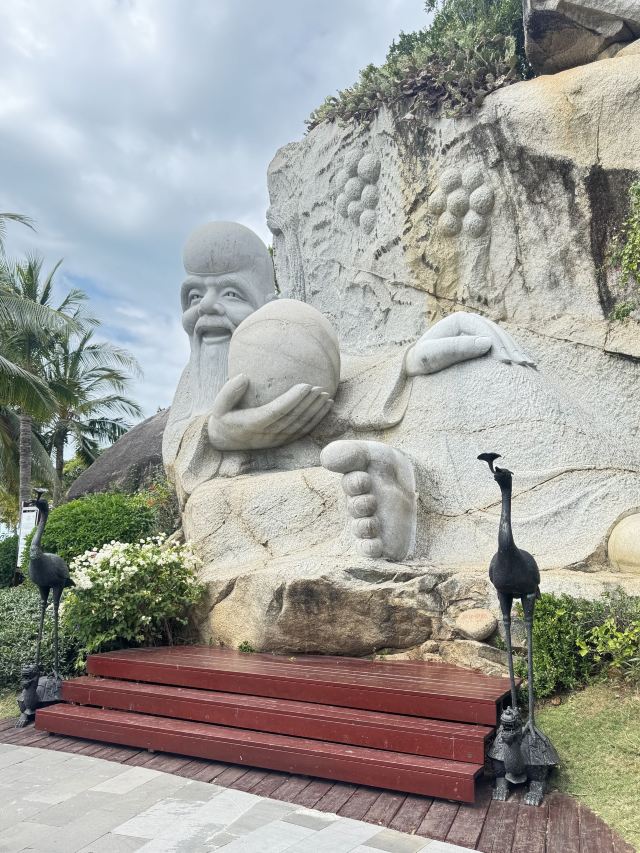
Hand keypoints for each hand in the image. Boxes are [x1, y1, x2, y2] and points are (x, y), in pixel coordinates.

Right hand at [207, 374, 332, 450]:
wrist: (224, 441)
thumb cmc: (223, 418)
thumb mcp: (219, 406)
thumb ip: (229, 392)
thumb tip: (243, 376)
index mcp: (253, 423)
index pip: (277, 410)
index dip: (293, 398)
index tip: (306, 385)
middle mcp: (267, 433)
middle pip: (293, 417)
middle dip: (309, 403)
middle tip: (321, 388)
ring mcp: (276, 439)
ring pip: (300, 425)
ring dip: (315, 411)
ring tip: (327, 396)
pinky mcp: (282, 441)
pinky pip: (302, 431)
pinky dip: (316, 420)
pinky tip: (326, 408)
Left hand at [405, 311, 534, 375]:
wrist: (415, 368)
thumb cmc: (421, 361)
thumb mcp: (434, 355)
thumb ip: (457, 348)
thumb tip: (488, 342)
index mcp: (460, 320)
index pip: (484, 329)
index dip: (498, 344)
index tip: (506, 362)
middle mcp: (471, 323)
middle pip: (497, 333)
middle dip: (511, 349)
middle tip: (523, 366)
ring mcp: (477, 334)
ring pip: (502, 340)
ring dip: (516, 352)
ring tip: (529, 367)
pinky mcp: (481, 346)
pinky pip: (501, 349)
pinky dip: (513, 356)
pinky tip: (524, 367)